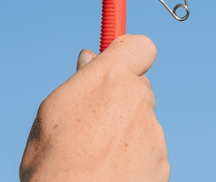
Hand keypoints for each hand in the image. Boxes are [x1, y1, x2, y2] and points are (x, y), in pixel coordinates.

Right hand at [19, 34, 168, 181]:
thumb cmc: (54, 161)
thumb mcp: (52, 110)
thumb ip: (79, 80)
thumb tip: (90, 60)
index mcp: (110, 78)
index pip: (141, 46)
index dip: (127, 53)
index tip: (114, 61)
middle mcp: (138, 101)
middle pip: (138, 86)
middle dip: (120, 95)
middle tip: (91, 115)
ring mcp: (154, 136)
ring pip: (142, 120)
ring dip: (125, 128)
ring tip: (94, 152)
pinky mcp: (163, 167)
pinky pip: (148, 150)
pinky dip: (133, 156)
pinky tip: (109, 169)